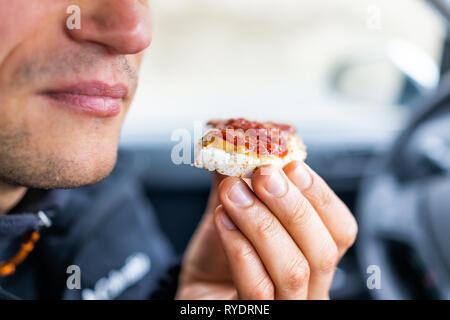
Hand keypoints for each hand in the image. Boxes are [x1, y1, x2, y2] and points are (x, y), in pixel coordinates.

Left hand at [176, 161, 357, 299]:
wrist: (197, 292)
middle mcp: (311, 288)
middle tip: (263, 174)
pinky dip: (241, 249)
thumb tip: (234, 140)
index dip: (320, 196)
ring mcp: (287, 306)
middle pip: (322, 251)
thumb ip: (240, 182)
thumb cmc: (221, 257)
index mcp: (315, 257)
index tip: (292, 165)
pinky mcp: (257, 317)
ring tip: (233, 192)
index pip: (341, 230)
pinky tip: (224, 220)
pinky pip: (259, 289)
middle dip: (292, 206)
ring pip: (293, 270)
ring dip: (262, 223)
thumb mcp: (234, 213)